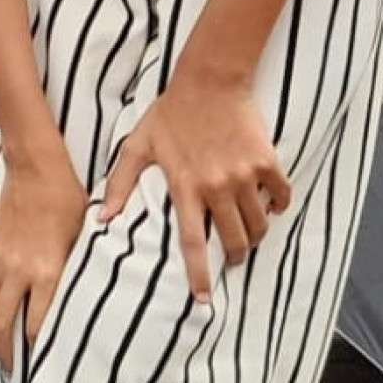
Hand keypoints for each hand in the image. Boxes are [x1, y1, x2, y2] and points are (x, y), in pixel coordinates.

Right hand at [0, 148, 88, 370]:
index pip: (36, 324)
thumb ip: (79, 275)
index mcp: (45, 270)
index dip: (37, 351)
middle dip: (5, 352)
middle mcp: (17, 270)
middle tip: (15, 368)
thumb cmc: (67, 198)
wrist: (37, 168)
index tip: (43, 366)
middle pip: (1, 323)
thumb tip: (84, 304)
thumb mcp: (84, 242)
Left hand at [103, 71, 290, 302]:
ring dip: (256, 235)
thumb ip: (119, 184)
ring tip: (248, 233)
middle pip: (235, 240)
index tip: (203, 301)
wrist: (209, 81)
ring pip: (260, 224)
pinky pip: (281, 197)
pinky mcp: (267, 162)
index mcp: (184, 187)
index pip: (192, 242)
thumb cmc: (169, 115)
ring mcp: (245, 175)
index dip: (199, 274)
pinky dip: (277, 206)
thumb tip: (102, 219)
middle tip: (232, 258)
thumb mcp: (136, 146)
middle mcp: (216, 186)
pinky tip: (268, 205)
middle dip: (235, 257)